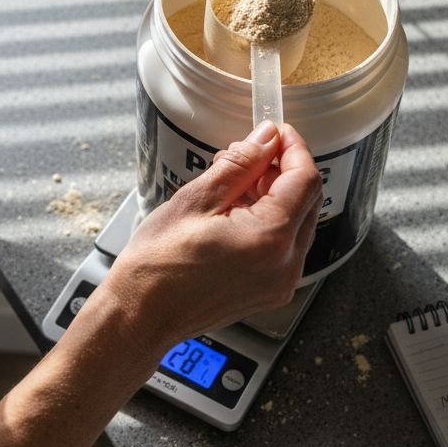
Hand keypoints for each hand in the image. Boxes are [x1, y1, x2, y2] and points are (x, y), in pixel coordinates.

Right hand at [102, 121, 321, 354]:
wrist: (141, 314)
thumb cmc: (158, 264)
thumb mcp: (196, 200)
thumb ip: (240, 165)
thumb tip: (266, 138)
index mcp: (270, 239)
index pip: (305, 180)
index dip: (293, 148)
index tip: (275, 132)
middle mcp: (285, 265)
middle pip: (307, 201)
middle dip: (283, 170)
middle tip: (248, 154)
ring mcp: (280, 282)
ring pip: (297, 222)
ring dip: (275, 195)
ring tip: (231, 183)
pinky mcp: (270, 290)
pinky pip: (283, 245)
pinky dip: (269, 221)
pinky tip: (235, 211)